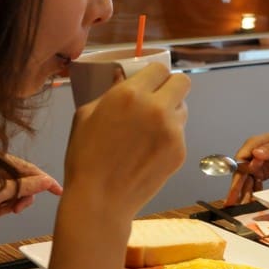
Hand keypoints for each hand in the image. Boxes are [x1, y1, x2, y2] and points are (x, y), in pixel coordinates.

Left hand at [0, 152, 63, 216]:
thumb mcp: (1, 190)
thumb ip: (25, 186)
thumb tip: (45, 182)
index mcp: (4, 162)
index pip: (33, 171)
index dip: (46, 182)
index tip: (57, 191)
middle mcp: (0, 167)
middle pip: (25, 183)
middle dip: (23, 198)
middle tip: (16, 209)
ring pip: (15, 191)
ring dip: (13, 203)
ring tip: (2, 210)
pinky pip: (5, 195)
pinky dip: (5, 204)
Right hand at [62, 62, 189, 219]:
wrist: (100, 200)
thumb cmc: (85, 157)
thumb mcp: (86, 115)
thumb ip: (110, 92)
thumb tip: (123, 77)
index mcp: (131, 94)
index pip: (160, 68)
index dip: (154, 74)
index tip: (148, 82)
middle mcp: (157, 108)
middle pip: (183, 82)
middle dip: (171, 87)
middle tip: (157, 98)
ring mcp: (172, 131)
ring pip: (183, 109)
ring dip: (170, 112)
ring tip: (149, 129)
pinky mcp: (180, 152)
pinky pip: (179, 134)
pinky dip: (168, 137)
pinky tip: (148, 150)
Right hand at [223, 133, 268, 205]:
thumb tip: (257, 152)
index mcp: (252, 145)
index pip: (241, 158)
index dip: (244, 167)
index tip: (249, 174)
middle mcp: (250, 157)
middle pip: (240, 172)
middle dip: (235, 187)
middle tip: (231, 199)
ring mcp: (253, 167)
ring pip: (245, 182)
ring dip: (243, 194)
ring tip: (242, 205)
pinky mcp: (257, 175)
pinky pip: (253, 186)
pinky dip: (252, 194)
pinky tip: (252, 202)